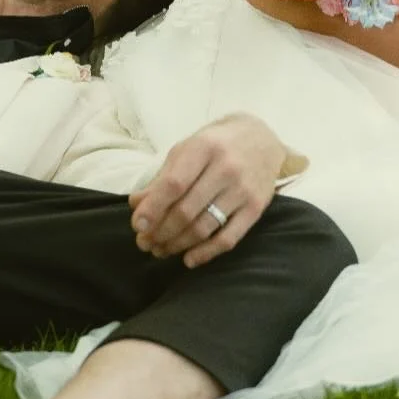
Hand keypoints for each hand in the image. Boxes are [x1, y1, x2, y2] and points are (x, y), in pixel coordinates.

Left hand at [128, 113, 286, 268]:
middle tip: (145, 243)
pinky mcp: (256, 208)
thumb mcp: (187, 150)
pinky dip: (206, 253)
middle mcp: (226, 169)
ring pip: (204, 228)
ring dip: (178, 244)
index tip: (138, 226)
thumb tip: (136, 205)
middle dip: (161, 232)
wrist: (262, 139)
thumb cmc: (215, 145)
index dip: (153, 208)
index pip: (174, 184)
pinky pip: (229, 239)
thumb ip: (162, 178)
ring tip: (161, 250)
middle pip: (187, 210)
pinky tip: (188, 259)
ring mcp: (243, 190)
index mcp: (203, 148)